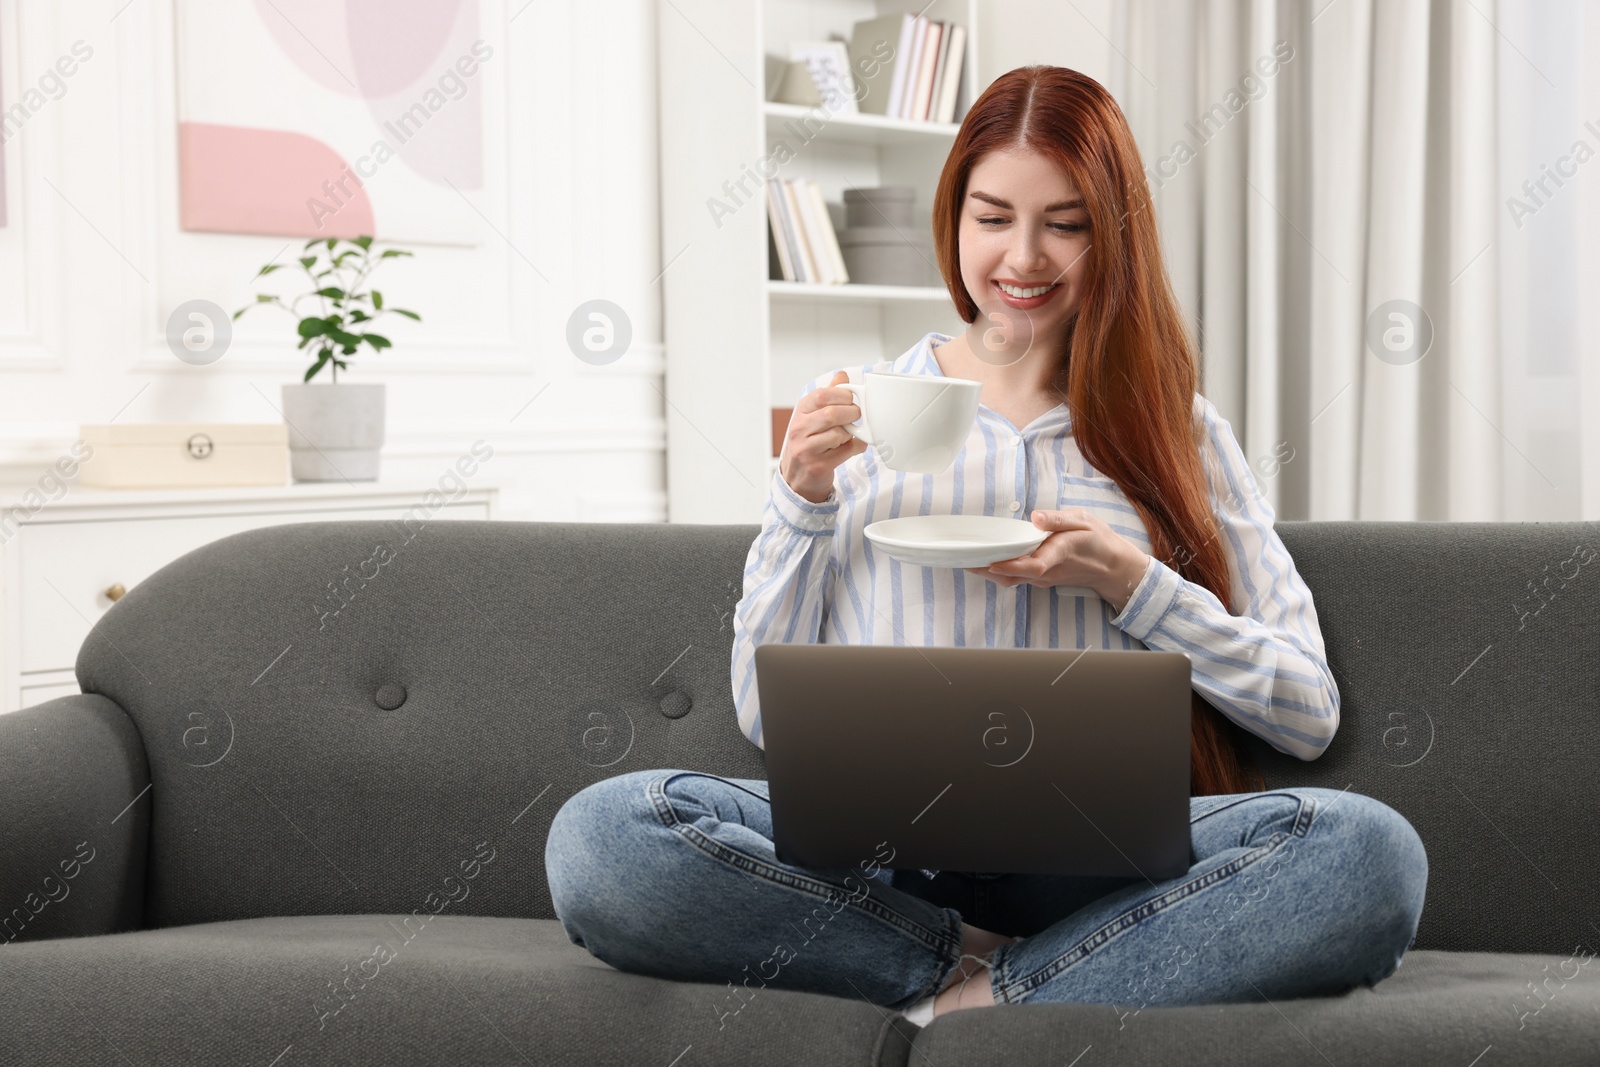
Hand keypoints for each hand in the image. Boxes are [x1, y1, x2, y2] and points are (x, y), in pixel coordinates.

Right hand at [779, 370, 868, 504]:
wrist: (799, 475)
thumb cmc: (809, 442)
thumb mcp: (814, 415)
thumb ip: (828, 395)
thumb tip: (842, 375)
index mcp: (801, 412)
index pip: (822, 395)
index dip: (842, 395)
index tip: (850, 399)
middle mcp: (800, 429)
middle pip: (832, 414)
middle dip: (851, 414)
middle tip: (856, 416)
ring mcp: (807, 448)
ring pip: (839, 434)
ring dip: (851, 434)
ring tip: (849, 434)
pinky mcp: (818, 465)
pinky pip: (846, 451)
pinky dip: (856, 447)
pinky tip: (853, 446)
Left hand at [964, 508, 1148, 610]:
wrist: (1112, 567)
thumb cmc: (1097, 540)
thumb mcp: (1083, 520)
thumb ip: (1058, 519)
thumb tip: (1036, 517)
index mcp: (1059, 553)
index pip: (1033, 564)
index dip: (1011, 565)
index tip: (990, 563)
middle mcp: (1047, 570)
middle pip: (1013, 575)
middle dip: (986, 569)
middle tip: (960, 559)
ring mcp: (1042, 578)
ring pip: (1010, 579)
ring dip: (987, 571)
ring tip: (964, 559)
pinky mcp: (1039, 579)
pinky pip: (1015, 578)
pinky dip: (998, 570)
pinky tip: (983, 560)